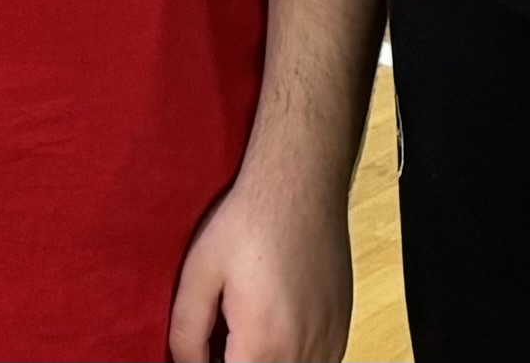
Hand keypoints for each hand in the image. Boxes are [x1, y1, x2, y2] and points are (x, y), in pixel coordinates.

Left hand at [165, 161, 352, 361]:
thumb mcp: (198, 275)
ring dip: (266, 361)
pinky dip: (293, 358)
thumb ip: (187, 334)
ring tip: (247, 333)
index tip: (207, 350)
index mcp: (262, 343)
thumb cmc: (249, 222)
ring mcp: (328, 341)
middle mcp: (301, 351)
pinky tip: (275, 331)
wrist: (299, 184)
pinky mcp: (342, 328)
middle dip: (237, 361)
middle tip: (222, 339)